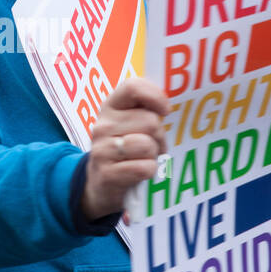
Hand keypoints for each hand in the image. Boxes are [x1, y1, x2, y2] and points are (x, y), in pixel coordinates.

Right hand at [81, 79, 168, 221]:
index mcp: (110, 106)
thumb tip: (169, 107)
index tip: (166, 111)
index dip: (155, 96)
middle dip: (159, 136)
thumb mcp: (130, 124)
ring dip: (154, 155)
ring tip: (145, 158)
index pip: (132, 87)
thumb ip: (146, 110)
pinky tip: (140, 173)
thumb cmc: (126, 148)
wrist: (101, 184)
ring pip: (147, 145)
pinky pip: (144, 168)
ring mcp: (102, 150)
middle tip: (154, 145)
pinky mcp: (107, 174)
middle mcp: (102, 126)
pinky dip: (149, 172)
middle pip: (149, 122)